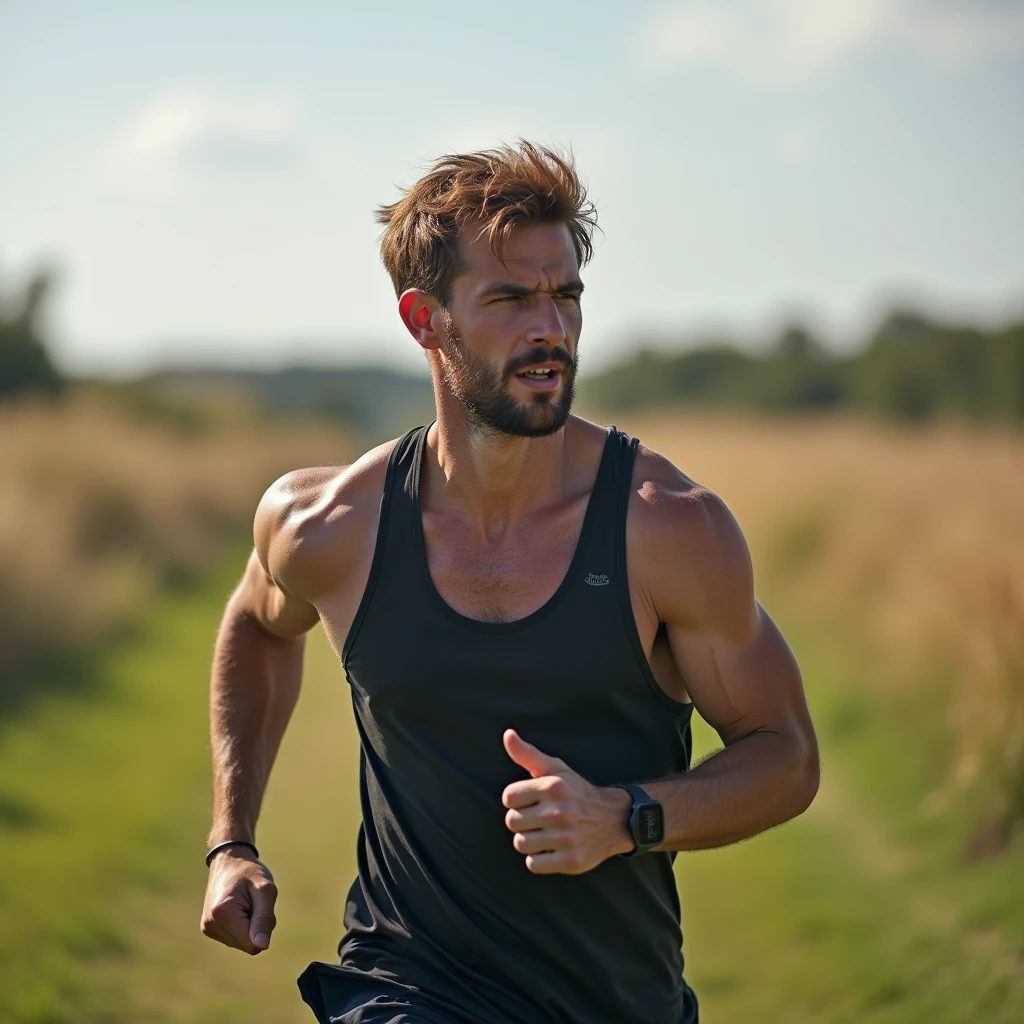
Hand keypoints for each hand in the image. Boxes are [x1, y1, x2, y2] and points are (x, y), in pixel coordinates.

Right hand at [200, 846, 277, 953]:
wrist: (229, 860)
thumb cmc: (250, 872)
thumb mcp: (265, 890)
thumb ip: (264, 919)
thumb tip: (261, 946)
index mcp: (223, 913)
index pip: (252, 944)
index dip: (264, 927)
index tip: (260, 905)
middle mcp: (210, 925)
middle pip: (247, 945)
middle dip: (257, 927)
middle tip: (253, 902)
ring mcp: (207, 928)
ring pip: (241, 943)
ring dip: (249, 926)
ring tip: (245, 903)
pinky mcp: (208, 929)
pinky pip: (234, 939)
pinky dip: (241, 926)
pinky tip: (238, 908)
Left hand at [501, 728, 633, 873]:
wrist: (614, 819)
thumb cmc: (575, 791)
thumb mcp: (554, 768)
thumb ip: (527, 753)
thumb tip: (507, 734)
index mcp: (553, 786)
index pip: (508, 797)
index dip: (517, 800)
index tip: (532, 801)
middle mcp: (560, 811)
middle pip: (512, 822)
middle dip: (522, 821)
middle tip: (539, 819)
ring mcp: (566, 837)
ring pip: (521, 844)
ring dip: (530, 841)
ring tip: (545, 834)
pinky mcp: (571, 861)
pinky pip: (533, 864)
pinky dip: (538, 859)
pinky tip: (551, 849)